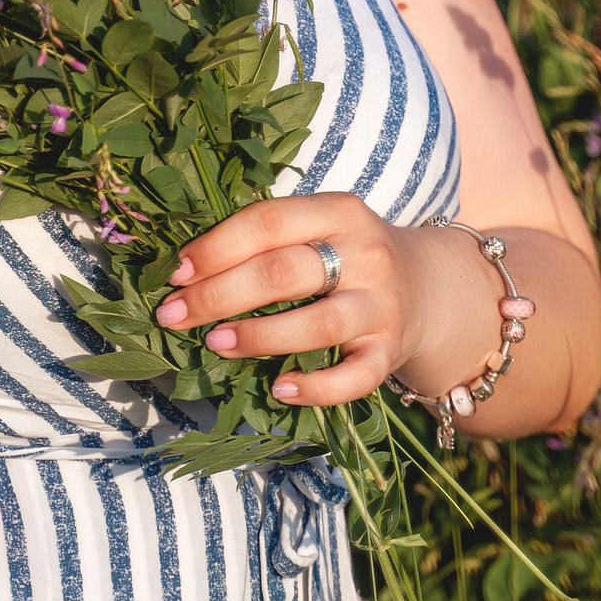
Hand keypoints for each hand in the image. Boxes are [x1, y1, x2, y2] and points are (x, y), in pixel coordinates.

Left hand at [151, 193, 436, 408]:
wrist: (427, 287)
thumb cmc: (345, 257)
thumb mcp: (317, 229)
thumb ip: (266, 242)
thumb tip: (184, 273)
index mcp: (338, 211)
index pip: (267, 222)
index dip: (215, 248)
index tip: (175, 273)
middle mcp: (365, 253)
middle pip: (283, 272)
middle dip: (218, 295)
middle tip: (173, 315)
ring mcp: (381, 305)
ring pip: (316, 324)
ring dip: (258, 335)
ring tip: (215, 343)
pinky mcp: (391, 351)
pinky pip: (354, 378)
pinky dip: (315, 388)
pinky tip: (280, 388)